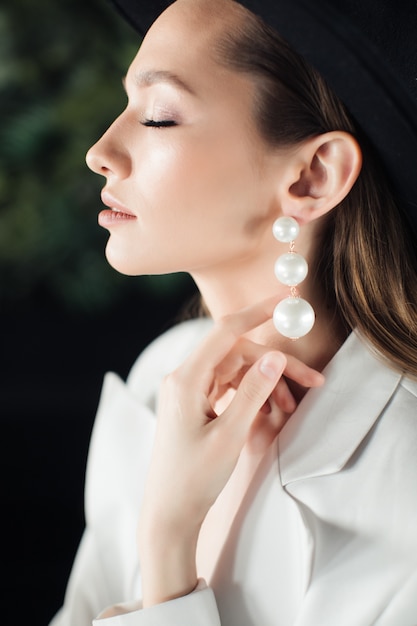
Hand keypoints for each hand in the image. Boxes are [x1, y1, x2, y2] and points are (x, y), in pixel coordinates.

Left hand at [138, 296, 323, 605]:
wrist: (169, 515)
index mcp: (186, 379)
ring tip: (291, 406)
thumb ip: (253, 392)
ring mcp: (188, 392)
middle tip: (312, 381)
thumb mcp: (230, 435)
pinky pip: (228, 388)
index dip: (258, 312)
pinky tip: (271, 410)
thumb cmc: (194, 478)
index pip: (226, 332)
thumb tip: (274, 356)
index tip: (286, 297)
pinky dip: (251, 394)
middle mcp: (184, 379)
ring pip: (235, 372)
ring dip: (265, 383)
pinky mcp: (195, 406)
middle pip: (237, 355)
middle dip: (275, 365)